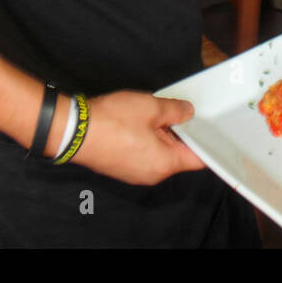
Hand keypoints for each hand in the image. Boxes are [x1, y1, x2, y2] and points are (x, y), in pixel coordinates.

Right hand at [69, 90, 205, 184]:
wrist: (72, 131)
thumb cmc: (111, 122)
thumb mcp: (151, 107)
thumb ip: (176, 110)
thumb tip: (188, 112)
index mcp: (165, 164)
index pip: (197, 159)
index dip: (205, 141)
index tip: (209, 127)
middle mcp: (152, 175)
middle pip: (177, 155)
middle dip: (178, 133)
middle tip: (175, 111)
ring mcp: (134, 174)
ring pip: (158, 153)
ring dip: (159, 134)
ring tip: (151, 114)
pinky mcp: (121, 167)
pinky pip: (142, 154)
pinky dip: (144, 139)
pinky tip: (135, 122)